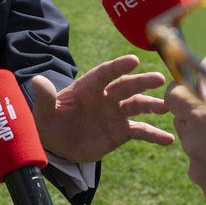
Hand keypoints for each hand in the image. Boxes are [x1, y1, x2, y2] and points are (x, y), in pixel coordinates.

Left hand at [32, 55, 172, 163]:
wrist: (58, 144)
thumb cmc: (49, 123)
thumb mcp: (44, 113)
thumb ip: (45, 97)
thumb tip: (37, 80)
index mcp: (87, 87)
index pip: (104, 73)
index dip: (118, 67)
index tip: (133, 60)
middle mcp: (105, 97)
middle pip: (125, 86)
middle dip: (141, 82)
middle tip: (159, 79)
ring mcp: (115, 113)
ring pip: (137, 105)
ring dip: (152, 105)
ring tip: (167, 106)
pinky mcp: (121, 131)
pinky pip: (140, 131)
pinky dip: (154, 134)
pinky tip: (169, 139)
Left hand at [165, 60, 205, 204]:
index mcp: (201, 118)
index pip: (172, 96)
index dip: (178, 89)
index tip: (188, 86)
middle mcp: (193, 142)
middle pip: (183, 121)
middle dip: (196, 116)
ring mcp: (197, 167)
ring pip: (194, 146)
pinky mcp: (205, 188)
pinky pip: (204, 169)